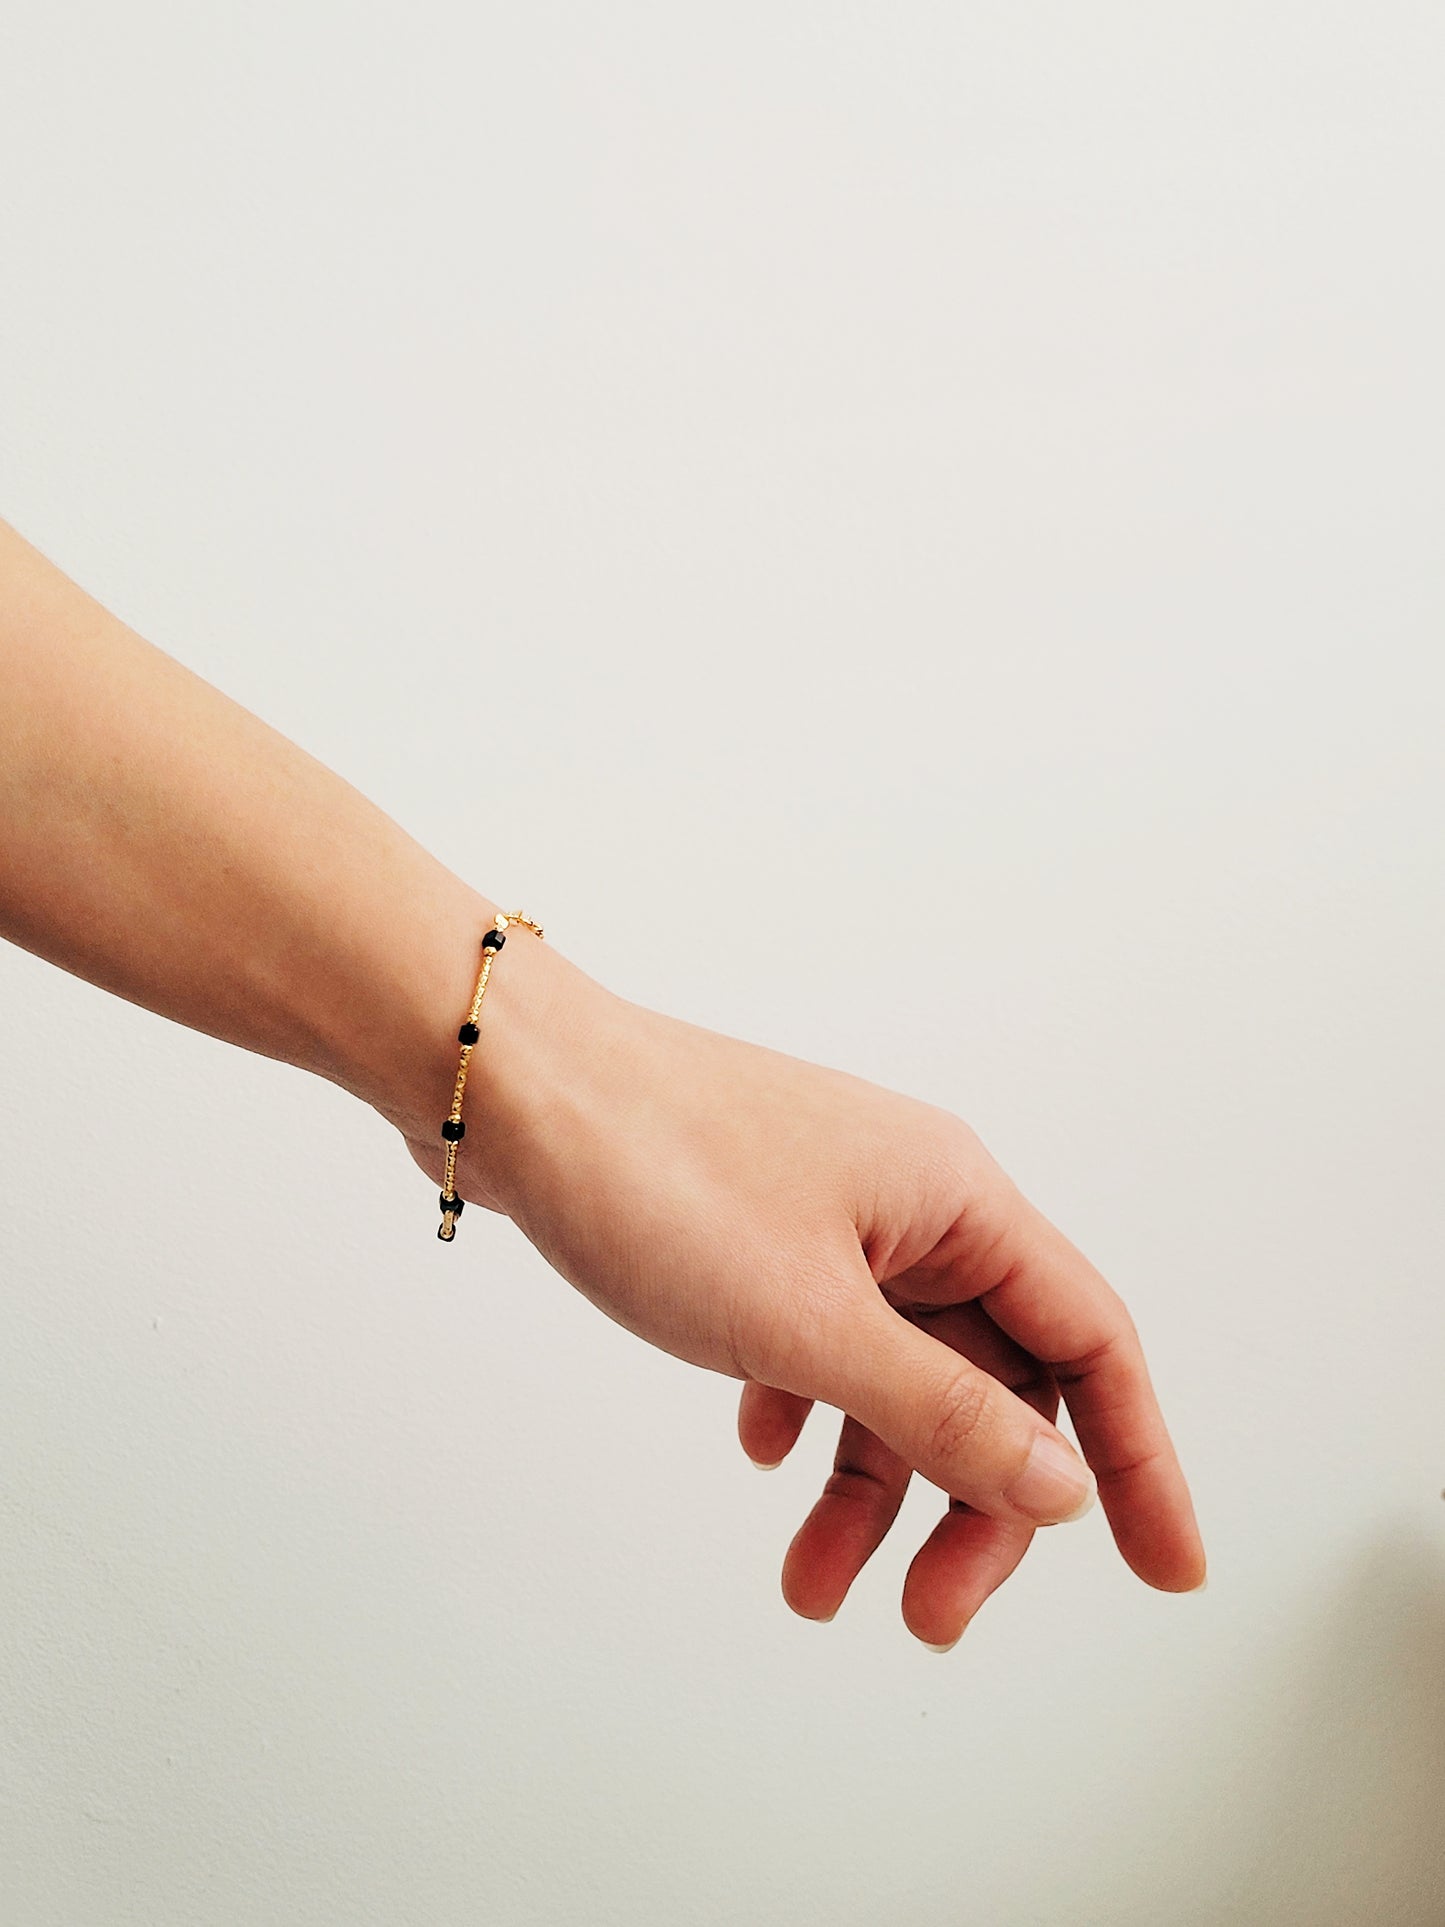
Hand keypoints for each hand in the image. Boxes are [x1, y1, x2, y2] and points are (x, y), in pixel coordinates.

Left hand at [401, 941, 1205, 1646]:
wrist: (510, 1092)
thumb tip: (1060, 1486)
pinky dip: (803, 1414)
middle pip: (993, 1381)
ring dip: (869, 1487)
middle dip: (971, 1507)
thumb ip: (943, 1412)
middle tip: (927, 1619)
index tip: (1169, 1572)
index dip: (1137, 1465)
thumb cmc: (655, 1173)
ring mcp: (833, 1219)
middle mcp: (911, 1207)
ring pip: (896, 1377)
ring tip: (810, 1590)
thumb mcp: (810, 1323)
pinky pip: (819, 1346)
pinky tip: (757, 1451)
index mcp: (956, 1201)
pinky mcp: (761, 1236)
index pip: (1091, 1346)